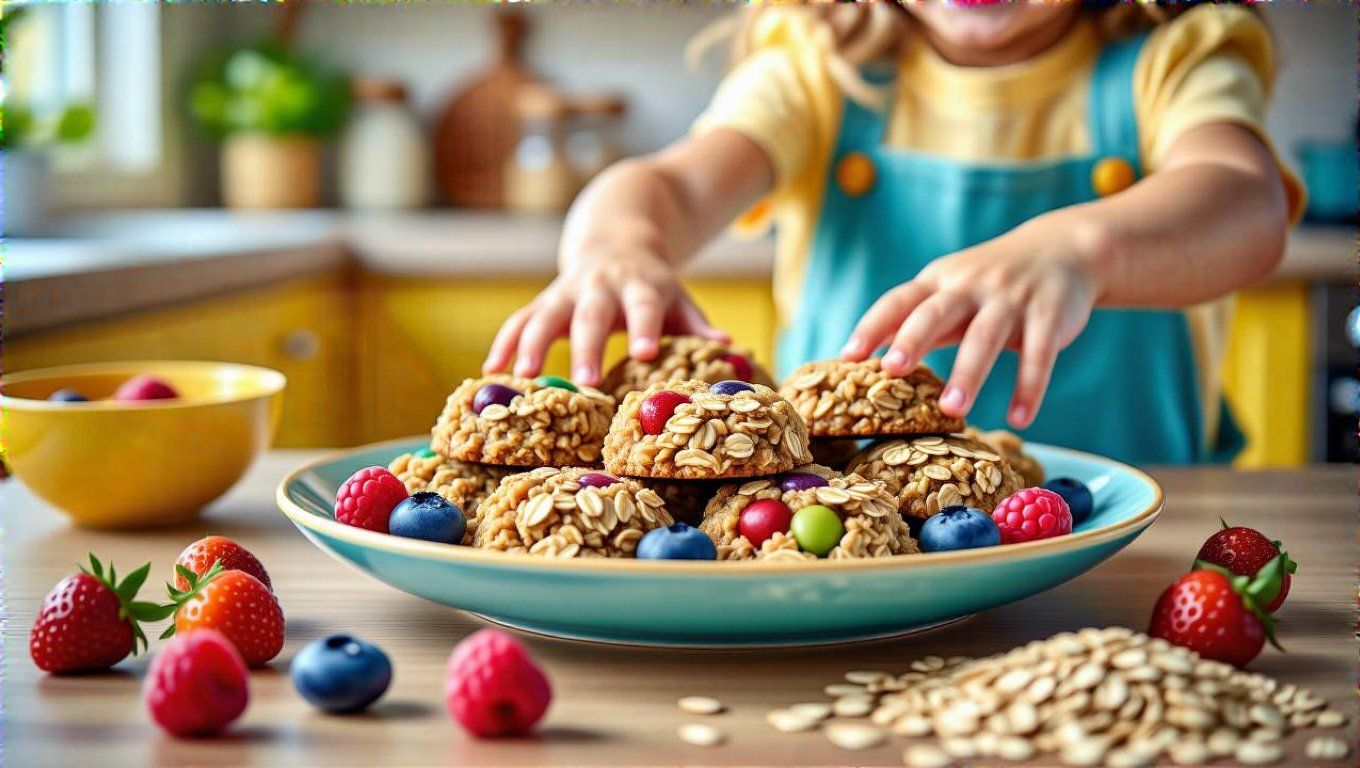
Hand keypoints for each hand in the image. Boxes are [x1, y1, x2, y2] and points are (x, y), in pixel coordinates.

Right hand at [482, 249, 727, 385]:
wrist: (616, 239)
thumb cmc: (654, 285)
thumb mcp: (678, 297)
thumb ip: (696, 323)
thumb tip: (726, 345)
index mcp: (640, 285)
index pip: (644, 306)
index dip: (643, 328)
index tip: (644, 354)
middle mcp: (600, 285)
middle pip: (591, 315)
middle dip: (586, 346)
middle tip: (584, 381)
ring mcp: (568, 290)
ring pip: (545, 315)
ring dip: (532, 344)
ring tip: (524, 376)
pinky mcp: (544, 299)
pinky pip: (519, 320)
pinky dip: (504, 343)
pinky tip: (492, 371)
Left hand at [840, 214, 1110, 428]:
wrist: (1065, 249)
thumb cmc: (992, 282)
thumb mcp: (952, 290)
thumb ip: (915, 318)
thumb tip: (866, 353)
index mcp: (940, 281)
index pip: (898, 301)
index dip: (872, 326)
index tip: (847, 357)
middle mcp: (971, 285)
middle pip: (937, 313)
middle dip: (913, 339)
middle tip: (893, 370)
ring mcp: (1012, 298)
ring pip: (986, 337)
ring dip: (969, 374)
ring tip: (952, 412)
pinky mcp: (1050, 313)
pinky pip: (1040, 354)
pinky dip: (1029, 387)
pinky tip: (1019, 418)